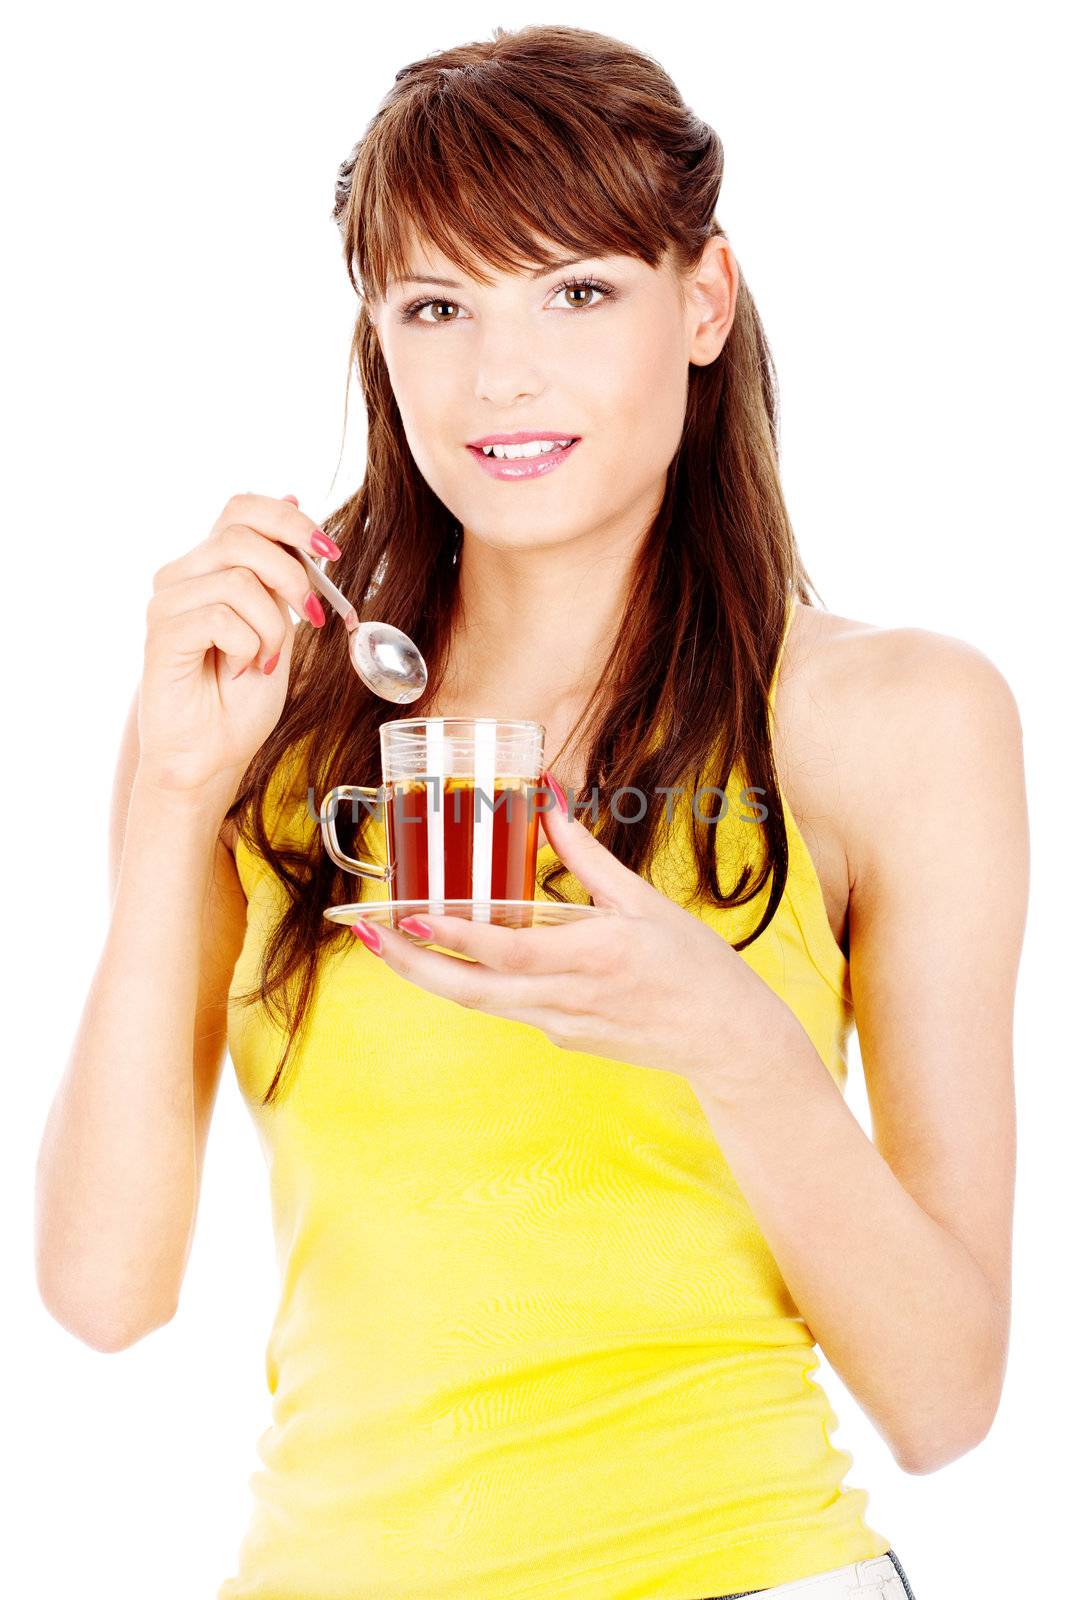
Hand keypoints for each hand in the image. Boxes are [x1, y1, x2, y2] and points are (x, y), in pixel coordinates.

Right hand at [138, 491, 339, 796]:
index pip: (242, 508)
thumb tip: (293, 500)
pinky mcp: (162, 633)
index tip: (330, 553)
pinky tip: (239, 671)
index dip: (290, 521)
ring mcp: (167, 602)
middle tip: (308, 618)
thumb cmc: (241, 697)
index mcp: (210, 565)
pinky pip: (222, 618)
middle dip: (292, 576)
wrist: (211, 754)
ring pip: (239, 580)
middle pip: (241, 535)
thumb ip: (282, 573)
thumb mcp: (279, 624)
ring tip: (264, 660)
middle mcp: (182, 574)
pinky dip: (248, 648)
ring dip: (272, 628)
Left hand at [351, 772, 784, 1079]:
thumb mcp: (644, 902)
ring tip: (385, 942)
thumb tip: (549, 800)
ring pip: (479, 1003)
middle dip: (410, 964)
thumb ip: (586, 857)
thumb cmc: (694, 966)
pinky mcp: (561, 1037)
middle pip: (472, 990)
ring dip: (428, 974)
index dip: (457, 939)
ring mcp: (561, 1025)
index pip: (510, 953)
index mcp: (596, 957)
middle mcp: (568, 998)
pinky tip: (454, 956)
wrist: (727, 1041)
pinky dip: (476, 981)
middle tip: (364, 932)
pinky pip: (508, 1006)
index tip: (412, 918)